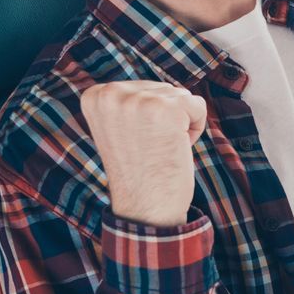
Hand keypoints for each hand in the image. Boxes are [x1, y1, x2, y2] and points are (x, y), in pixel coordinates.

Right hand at [79, 81, 207, 228]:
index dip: (146, 118)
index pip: (140, 88)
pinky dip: (195, 128)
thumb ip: (127, 101)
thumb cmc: (137, 170)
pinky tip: (177, 147)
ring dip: (179, 125)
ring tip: (160, 149)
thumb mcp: (118, 127)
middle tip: (149, 149)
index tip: (135, 141)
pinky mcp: (167, 109)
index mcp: (95, 96)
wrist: (145, 207)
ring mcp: (139, 100)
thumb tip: (154, 85)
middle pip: (162, 89)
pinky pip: (198, 105)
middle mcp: (112, 94)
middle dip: (165, 119)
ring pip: (180, 97)